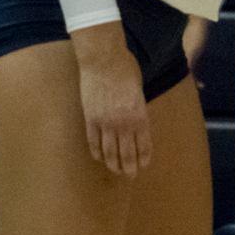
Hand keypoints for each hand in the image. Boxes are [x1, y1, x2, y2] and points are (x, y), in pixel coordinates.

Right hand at [72, 23, 151, 176]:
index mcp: (140, 117)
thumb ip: (139, 109)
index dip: (143, 158)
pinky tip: (99, 157)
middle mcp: (124, 124)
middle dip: (129, 168)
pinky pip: (94, 141)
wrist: (103, 60)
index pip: (144, 146)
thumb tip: (137, 122)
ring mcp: (106, 123)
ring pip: (110, 152)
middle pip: (127, 154)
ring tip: (115, 170)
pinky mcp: (90, 118)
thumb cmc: (125, 70)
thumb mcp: (139, 91)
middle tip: (130, 175)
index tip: (143, 165)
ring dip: (113, 165)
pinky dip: (97, 152)